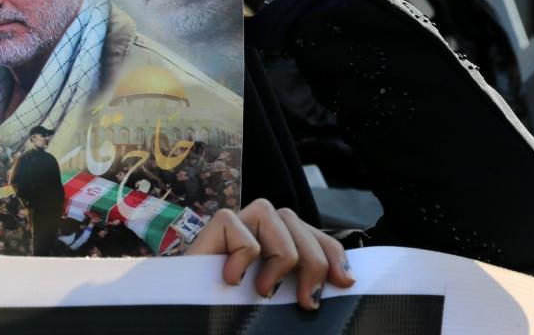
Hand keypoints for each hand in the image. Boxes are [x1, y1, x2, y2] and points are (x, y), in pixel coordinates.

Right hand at [186, 199, 354, 310]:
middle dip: (314, 261)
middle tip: (306, 303)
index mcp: (276, 243)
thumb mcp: (278, 302)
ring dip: (280, 257)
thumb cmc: (231, 312)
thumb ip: (303, 286)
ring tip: (263, 292)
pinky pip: (241, 230)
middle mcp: (256, 229)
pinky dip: (243, 259)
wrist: (188, 319)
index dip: (333, 253)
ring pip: (274, 215)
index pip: (313, 233)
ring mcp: (234, 226)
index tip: (344, 283)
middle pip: (296, 220)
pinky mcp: (213, 227)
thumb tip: (345, 279)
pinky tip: (231, 281)